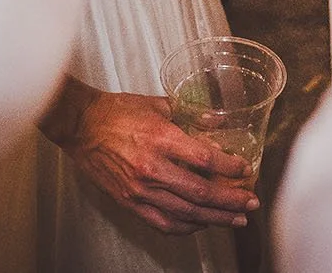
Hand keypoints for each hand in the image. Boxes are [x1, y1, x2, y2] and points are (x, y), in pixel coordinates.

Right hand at [57, 91, 256, 235]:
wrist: (80, 126)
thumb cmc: (116, 111)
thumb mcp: (157, 104)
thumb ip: (189, 115)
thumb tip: (216, 123)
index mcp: (161, 138)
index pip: (205, 159)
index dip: (230, 167)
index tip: (245, 170)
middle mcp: (152, 168)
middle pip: (201, 192)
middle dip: (232, 201)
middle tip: (251, 203)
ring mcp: (140, 190)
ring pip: (187, 213)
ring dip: (216, 218)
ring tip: (236, 220)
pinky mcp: (130, 202)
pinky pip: (164, 223)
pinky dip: (187, 228)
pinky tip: (201, 224)